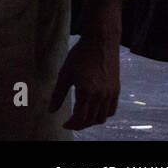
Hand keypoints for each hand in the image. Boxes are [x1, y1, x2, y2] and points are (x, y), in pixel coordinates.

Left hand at [50, 0, 121, 128]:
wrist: (100, 42)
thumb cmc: (79, 56)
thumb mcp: (64, 74)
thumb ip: (58, 94)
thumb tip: (51, 110)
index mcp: (87, 91)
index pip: (80, 117)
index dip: (72, 124)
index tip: (64, 124)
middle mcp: (101, 95)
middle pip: (92, 120)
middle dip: (80, 124)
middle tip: (71, 123)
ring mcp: (111, 94)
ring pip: (102, 117)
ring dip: (91, 121)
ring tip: (81, 117)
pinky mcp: (116, 90)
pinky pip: (111, 110)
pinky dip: (103, 114)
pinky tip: (94, 111)